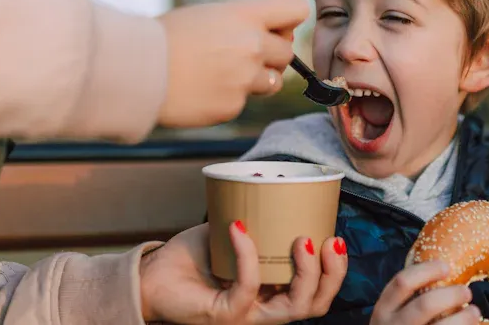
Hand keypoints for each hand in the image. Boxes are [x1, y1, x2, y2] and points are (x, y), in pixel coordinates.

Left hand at [139, 222, 346, 324]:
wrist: (152, 275)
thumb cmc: (192, 256)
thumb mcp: (234, 231)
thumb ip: (255, 214)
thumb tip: (270, 177)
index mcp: (274, 292)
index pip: (317, 293)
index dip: (335, 271)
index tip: (336, 237)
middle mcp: (265, 309)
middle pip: (314, 304)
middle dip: (332, 275)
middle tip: (329, 240)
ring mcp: (246, 315)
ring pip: (293, 308)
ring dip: (305, 273)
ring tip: (302, 240)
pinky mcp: (225, 314)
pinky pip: (247, 287)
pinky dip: (247, 255)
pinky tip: (239, 227)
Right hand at [157, 0, 307, 127]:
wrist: (136, 70)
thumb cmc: (168, 37)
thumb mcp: (209, 14)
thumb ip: (245, 22)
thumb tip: (277, 36)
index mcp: (244, 15)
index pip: (297, 9)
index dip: (289, 21)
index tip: (274, 28)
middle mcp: (251, 45)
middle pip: (288, 52)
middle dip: (270, 56)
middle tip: (238, 56)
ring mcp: (244, 78)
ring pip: (274, 82)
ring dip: (256, 80)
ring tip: (222, 73)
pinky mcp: (233, 105)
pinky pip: (244, 101)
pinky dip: (229, 98)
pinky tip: (203, 89)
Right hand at [370, 262, 479, 324]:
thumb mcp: (394, 313)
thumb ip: (411, 298)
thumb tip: (446, 272)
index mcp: (384, 309)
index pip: (402, 282)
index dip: (426, 271)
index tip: (446, 267)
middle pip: (425, 304)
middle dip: (451, 295)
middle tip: (467, 291)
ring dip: (463, 317)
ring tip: (474, 311)